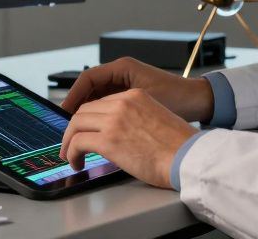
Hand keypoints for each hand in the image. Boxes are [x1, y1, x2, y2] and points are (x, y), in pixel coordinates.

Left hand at [59, 88, 197, 188]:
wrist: (188, 157)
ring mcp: (114, 119)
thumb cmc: (179, 147)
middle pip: (84, 110)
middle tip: (72, 144)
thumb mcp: (156, 120)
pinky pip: (78, 142)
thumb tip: (120, 136)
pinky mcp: (108, 139)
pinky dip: (71, 152)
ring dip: (69, 141)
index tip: (84, 130)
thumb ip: (135, 120)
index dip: (89, 119)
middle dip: (74, 128)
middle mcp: (122, 103)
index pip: (101, 102)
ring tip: (70, 156)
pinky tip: (76, 162)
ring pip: (76, 123)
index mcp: (135, 96)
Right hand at [60, 57, 213, 122]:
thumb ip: (118, 109)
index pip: (88, 78)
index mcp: (123, 67)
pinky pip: (108, 104)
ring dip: (87, 113)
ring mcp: (126, 84)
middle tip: (67, 126)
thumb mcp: (143, 101)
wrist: (199, 101)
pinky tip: (96, 131)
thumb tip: (93, 121)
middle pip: (89, 88)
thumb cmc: (178, 98)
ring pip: (97, 97)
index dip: (73, 95)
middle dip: (76, 106)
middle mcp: (122, 73)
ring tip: (78, 132)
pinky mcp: (131, 95)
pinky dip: (100, 116)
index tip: (63, 112)